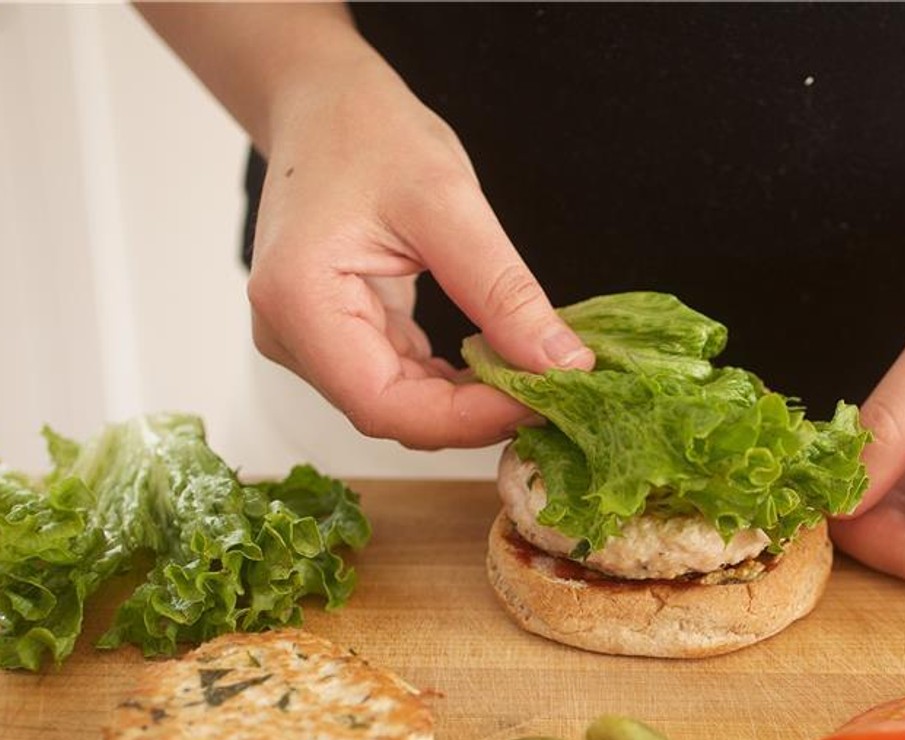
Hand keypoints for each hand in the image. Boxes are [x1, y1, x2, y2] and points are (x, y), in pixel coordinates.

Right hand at [247, 58, 591, 449]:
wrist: (324, 104)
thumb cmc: (368, 133)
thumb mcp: (449, 203)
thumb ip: (504, 293)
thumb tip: (564, 365)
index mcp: (299, 302)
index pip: (384, 404)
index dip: (467, 420)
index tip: (540, 402)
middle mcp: (290, 335)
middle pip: (393, 413)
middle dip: (476, 415)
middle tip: (553, 396)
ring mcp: (309, 342)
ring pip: (401, 407)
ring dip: (470, 404)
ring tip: (535, 381)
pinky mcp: (338, 338)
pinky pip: (402, 383)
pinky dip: (453, 386)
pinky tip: (500, 368)